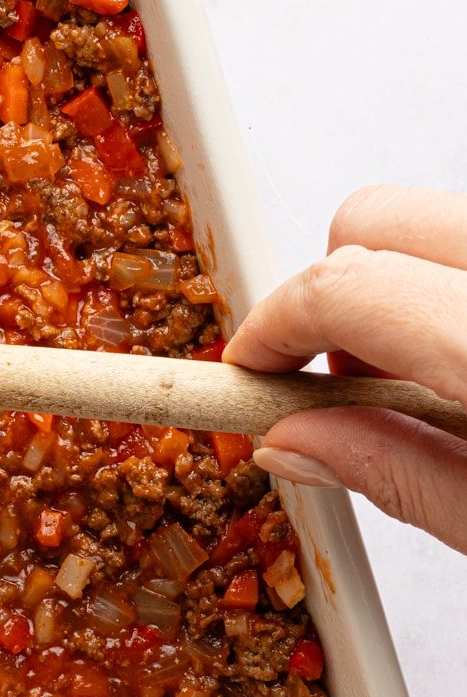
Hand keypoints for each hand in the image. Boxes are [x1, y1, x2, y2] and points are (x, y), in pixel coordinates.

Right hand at [225, 183, 466, 550]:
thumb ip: (397, 476)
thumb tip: (294, 442)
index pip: (346, 290)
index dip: (274, 330)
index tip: (251, 373)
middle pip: (375, 220)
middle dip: (331, 291)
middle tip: (336, 384)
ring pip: (431, 225)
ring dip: (397, 290)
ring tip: (424, 387)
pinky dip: (448, 292)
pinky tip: (465, 368)